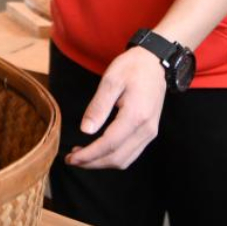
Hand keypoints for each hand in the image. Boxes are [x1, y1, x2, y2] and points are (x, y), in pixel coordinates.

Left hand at [64, 47, 166, 169]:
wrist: (154, 62)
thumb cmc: (132, 67)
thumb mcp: (110, 80)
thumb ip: (98, 106)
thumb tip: (85, 130)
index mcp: (136, 116)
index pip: (109, 144)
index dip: (89, 154)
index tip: (71, 157)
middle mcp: (146, 129)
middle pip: (117, 158)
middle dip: (93, 163)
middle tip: (72, 159)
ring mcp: (150, 132)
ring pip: (125, 159)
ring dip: (102, 162)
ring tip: (81, 156)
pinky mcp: (149, 132)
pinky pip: (131, 153)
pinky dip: (112, 157)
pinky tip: (98, 150)